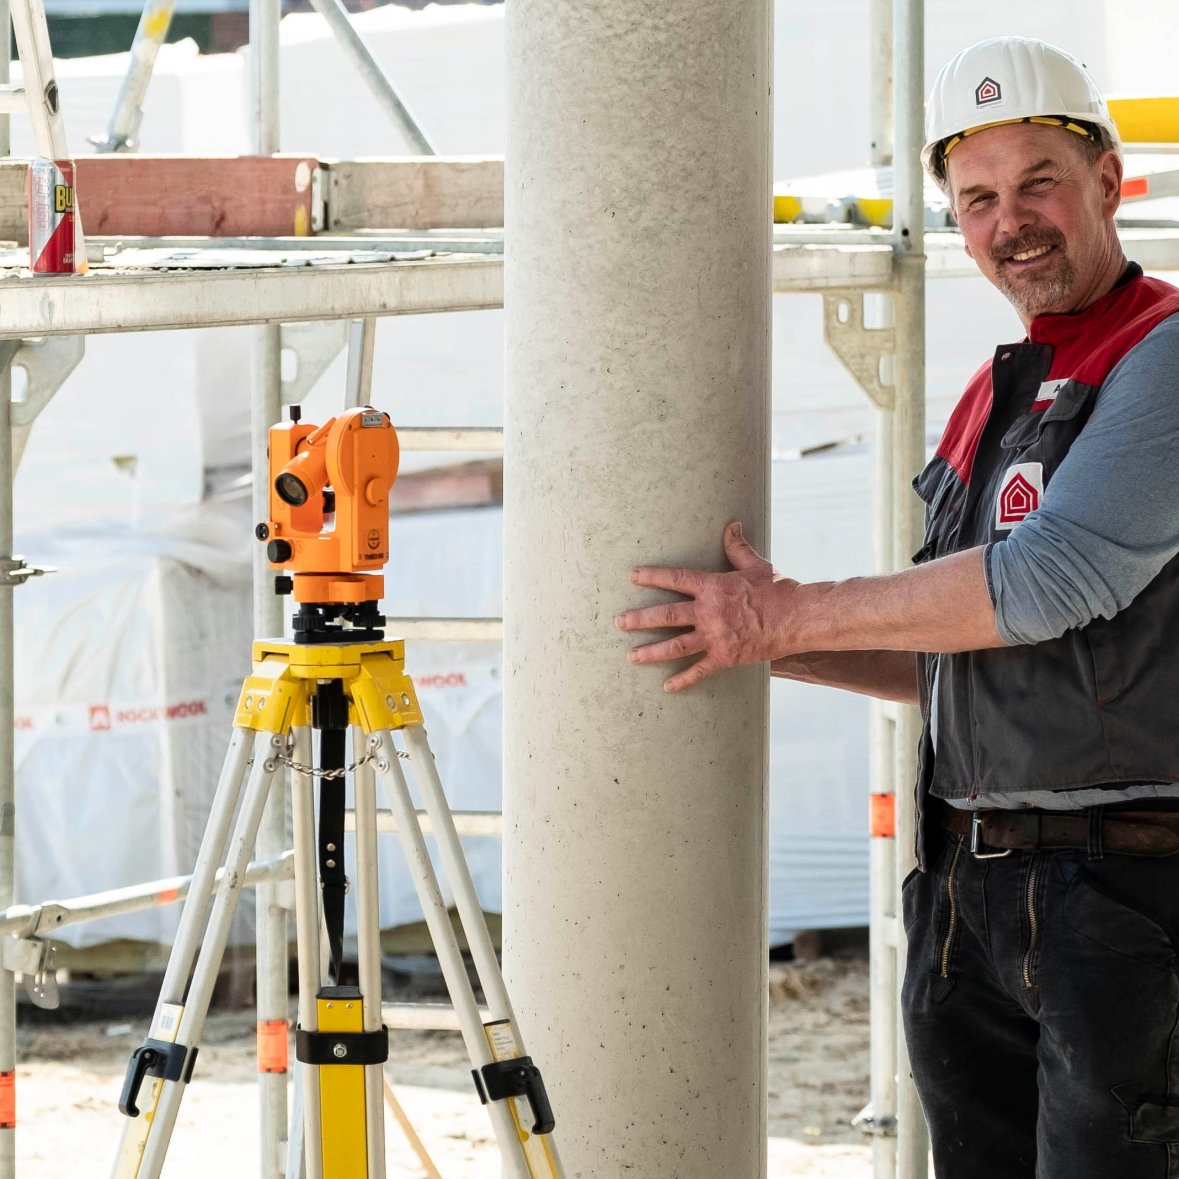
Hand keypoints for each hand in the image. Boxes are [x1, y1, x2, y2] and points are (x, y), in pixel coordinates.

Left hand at [615, 521, 793, 691]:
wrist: (798, 618)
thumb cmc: (778, 589)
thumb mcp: (755, 564)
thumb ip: (736, 547)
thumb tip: (731, 524)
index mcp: (713, 587)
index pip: (675, 579)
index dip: (652, 576)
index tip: (632, 576)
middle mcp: (709, 612)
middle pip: (666, 616)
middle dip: (639, 619)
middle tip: (618, 622)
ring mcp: (716, 637)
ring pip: (675, 645)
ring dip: (651, 651)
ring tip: (631, 656)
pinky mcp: (726, 657)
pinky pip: (700, 671)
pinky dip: (683, 679)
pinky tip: (666, 686)